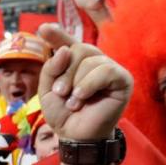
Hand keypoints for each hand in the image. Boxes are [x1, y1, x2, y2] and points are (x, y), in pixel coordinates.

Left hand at [35, 23, 131, 141]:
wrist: (76, 135)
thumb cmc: (64, 114)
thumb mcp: (47, 90)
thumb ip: (50, 69)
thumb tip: (65, 50)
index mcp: (75, 62)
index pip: (67, 42)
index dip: (57, 34)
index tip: (42, 28)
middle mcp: (94, 61)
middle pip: (78, 48)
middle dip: (65, 72)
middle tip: (60, 93)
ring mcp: (109, 69)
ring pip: (90, 59)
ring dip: (76, 82)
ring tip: (73, 102)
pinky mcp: (123, 79)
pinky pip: (105, 70)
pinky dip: (89, 84)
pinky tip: (82, 98)